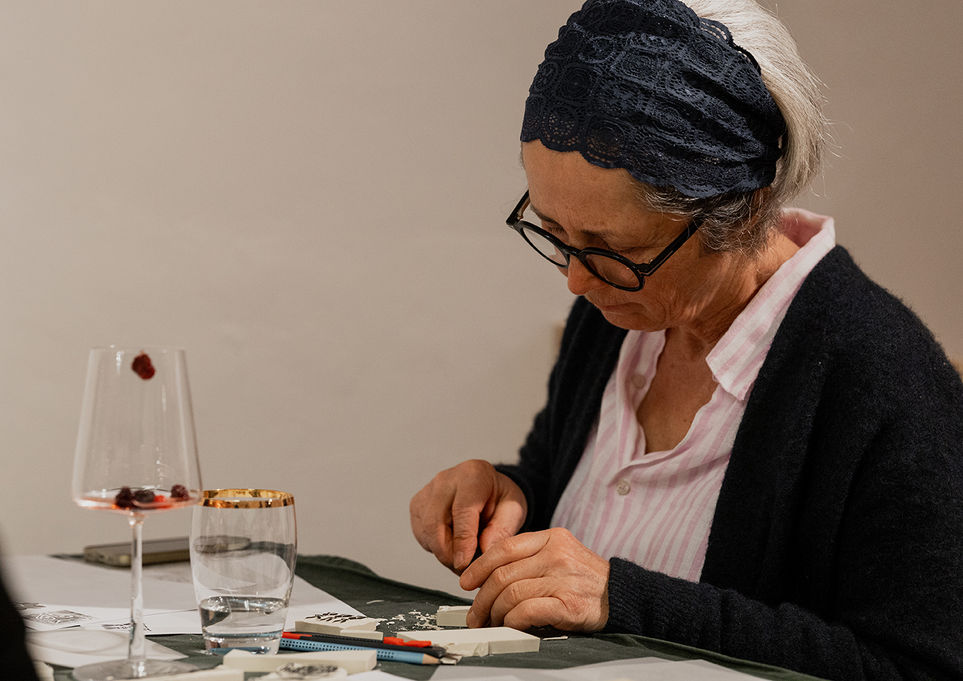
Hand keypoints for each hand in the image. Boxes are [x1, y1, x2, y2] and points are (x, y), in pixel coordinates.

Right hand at [410, 459, 527, 573]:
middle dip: (449, 554)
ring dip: (443, 553)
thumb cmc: (500, 498)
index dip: (462, 541)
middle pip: (436, 523)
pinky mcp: (417, 505)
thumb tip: (485, 552)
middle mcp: (446, 479)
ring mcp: (428, 491)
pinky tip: (453, 546)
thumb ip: (502, 530)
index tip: (465, 564)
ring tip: (464, 559)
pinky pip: (421, 534)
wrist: (488, 489)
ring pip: (426, 531)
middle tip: (466, 571)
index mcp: (473, 474)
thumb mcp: (514, 509)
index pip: (462, 511)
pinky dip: (436, 547)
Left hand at [459, 528, 609, 631]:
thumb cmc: (586, 578)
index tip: (467, 581)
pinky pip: (526, 611)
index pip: (504, 548)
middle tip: (475, 613)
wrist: (621, 595)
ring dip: (494, 613)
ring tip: (492, 623)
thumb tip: (489, 575)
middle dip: (482, 598)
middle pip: (503, 574)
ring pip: (510, 593)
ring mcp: (563, 579)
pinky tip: (511, 625)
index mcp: (551, 538)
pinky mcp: (568, 605)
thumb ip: (530, 557)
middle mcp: (556, 555)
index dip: (479, 566)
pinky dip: (512, 621)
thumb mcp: (560, 554)